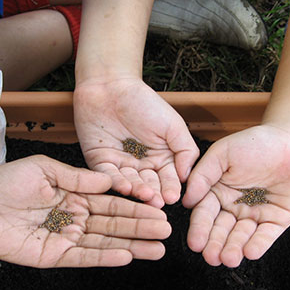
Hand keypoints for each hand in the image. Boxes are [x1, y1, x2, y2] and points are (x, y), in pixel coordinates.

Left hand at [0, 155, 171, 266]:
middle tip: (167, 230)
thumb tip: (109, 180)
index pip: (111, 200)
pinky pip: (84, 257)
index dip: (135, 204)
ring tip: (158, 248)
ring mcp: (66, 237)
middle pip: (114, 223)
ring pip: (105, 241)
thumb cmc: (5, 183)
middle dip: (141, 226)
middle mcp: (74, 216)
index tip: (157, 206)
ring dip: (132, 244)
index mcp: (74, 194)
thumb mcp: (44, 168)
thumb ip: (77, 177)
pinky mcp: (54, 256)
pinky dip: (105, 257)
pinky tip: (128, 255)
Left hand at [73, 78, 198, 207]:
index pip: (169, 178)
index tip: (174, 197)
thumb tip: (188, 176)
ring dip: (138, 192)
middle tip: (159, 203)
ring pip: (131, 183)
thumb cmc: (144, 102)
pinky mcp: (100, 163)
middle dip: (155, 195)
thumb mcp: (173, 124)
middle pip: (150, 185)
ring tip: (146, 196)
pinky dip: (118, 183)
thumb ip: (185, 150)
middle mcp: (142, 166)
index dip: (172, 188)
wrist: (111, 86)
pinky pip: (109, 176)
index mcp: (161, 158)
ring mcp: (121, 166)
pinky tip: (127, 187)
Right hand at [182, 125, 289, 266]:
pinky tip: (249, 252)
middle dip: (215, 245)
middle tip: (211, 257)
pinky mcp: (277, 221)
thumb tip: (187, 200)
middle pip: (221, 230)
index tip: (195, 243)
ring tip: (228, 259)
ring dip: (233, 249)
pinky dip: (258, 245)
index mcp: (217, 192)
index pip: (205, 214)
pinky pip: (266, 236)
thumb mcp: (223, 153)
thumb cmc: (256, 143)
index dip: (199, 229)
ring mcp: (255, 215)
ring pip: (241, 237)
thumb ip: (203, 174)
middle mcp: (234, 207)